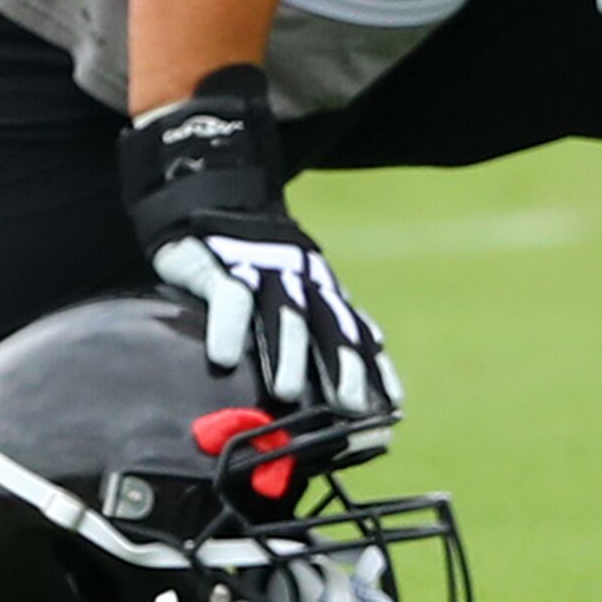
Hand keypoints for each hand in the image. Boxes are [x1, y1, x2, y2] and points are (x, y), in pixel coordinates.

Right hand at [123, 66, 397, 419]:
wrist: (208, 193)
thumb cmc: (252, 259)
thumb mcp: (293, 286)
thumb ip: (322, 324)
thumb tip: (366, 368)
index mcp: (320, 289)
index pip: (355, 333)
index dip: (375, 369)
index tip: (393, 408)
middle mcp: (299, 280)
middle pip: (326, 327)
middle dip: (342, 368)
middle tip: (352, 408)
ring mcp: (260, 271)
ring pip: (281, 313)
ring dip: (285, 354)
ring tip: (285, 393)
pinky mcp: (219, 266)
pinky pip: (227, 296)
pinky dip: (228, 327)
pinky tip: (225, 358)